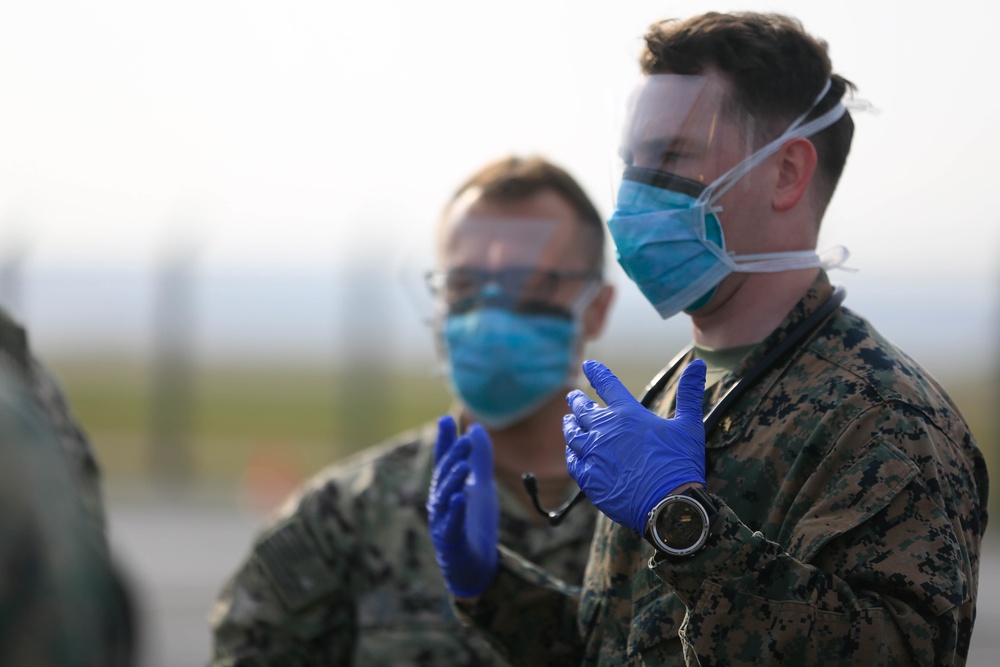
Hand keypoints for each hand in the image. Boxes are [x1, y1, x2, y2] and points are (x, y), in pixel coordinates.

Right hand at [426, 415, 499, 596]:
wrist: (477, 566)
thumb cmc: (474, 524)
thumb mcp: (482, 486)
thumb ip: (480, 459)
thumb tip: (476, 428)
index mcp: (446, 489)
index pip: (443, 461)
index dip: (444, 442)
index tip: (445, 420)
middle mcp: (440, 503)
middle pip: (443, 477)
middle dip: (453, 458)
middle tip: (464, 440)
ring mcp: (442, 523)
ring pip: (444, 498)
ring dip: (452, 481)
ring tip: (464, 465)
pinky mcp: (449, 542)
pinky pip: (450, 524)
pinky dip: (454, 511)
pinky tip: (460, 497)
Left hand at [563, 359, 706, 532]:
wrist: (668, 505)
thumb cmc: (680, 464)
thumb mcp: (689, 425)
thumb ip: (690, 393)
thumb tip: (698, 363)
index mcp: (627, 414)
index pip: (607, 385)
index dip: (597, 373)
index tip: (587, 364)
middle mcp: (605, 431)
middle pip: (583, 411)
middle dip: (577, 401)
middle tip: (573, 396)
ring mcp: (594, 455)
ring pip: (573, 435)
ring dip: (570, 425)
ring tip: (568, 421)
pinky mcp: (589, 478)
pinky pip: (573, 462)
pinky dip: (571, 453)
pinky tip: (572, 452)